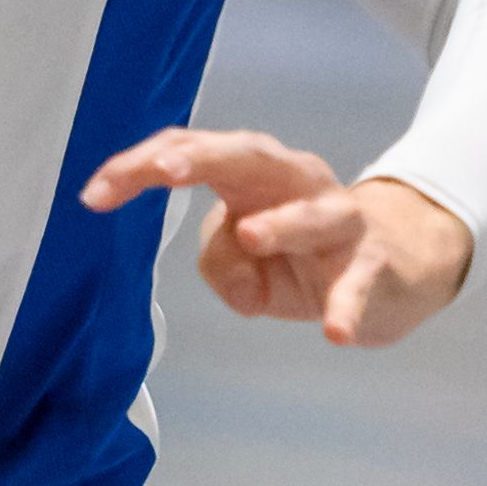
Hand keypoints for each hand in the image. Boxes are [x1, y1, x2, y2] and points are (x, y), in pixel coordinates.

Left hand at [79, 125, 474, 347]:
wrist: (393, 263)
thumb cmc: (303, 253)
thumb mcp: (245, 265)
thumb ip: (221, 262)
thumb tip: (233, 273)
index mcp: (250, 175)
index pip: (189, 154)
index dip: (138, 169)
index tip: (92, 196)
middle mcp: (294, 181)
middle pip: (247, 155)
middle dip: (202, 158)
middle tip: (163, 171)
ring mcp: (338, 218)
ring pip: (312, 211)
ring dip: (281, 222)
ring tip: (251, 237)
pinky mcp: (372, 261)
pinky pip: (359, 281)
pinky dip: (348, 304)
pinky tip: (335, 331)